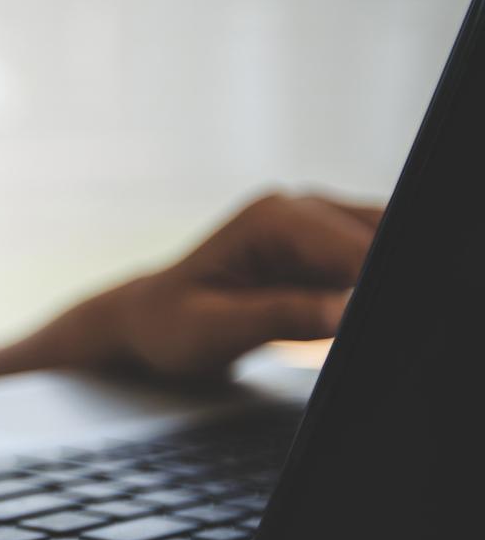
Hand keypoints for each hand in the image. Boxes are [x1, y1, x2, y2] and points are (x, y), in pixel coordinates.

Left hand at [101, 191, 383, 380]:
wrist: (152, 323)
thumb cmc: (171, 326)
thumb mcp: (215, 330)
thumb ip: (280, 317)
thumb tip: (343, 311)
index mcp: (272, 218)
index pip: (356, 246)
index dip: (379, 284)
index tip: (385, 320)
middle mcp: (300, 209)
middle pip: (385, 238)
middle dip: (387, 284)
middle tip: (374, 330)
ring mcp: (318, 227)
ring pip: (388, 247)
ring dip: (382, 287)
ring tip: (355, 327)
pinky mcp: (328, 251)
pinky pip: (375, 263)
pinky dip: (376, 291)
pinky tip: (355, 321)